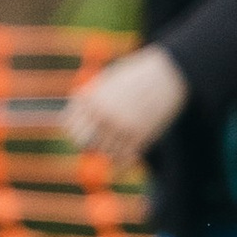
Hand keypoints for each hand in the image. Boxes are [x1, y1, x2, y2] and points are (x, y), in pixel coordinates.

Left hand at [63, 44, 190, 166]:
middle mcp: (104, 116)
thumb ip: (90, 99)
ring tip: (118, 143)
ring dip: (108, 152)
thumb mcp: (106, 81)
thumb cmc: (136, 75)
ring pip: (104, 153)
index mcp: (92, 100)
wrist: (166, 74)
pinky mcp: (139, 137)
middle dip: (88, 144)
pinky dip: (121, 163)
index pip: (70, 126)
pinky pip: (124, 159)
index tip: (83, 131)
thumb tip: (71, 118)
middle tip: (95, 143)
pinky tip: (123, 158)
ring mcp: (121, 128)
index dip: (75, 130)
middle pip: (84, 143)